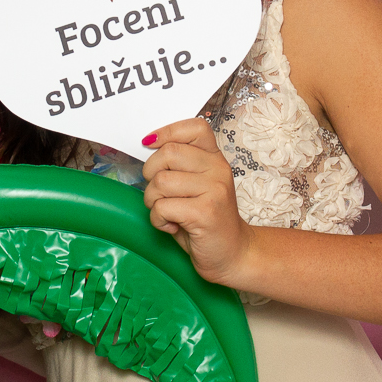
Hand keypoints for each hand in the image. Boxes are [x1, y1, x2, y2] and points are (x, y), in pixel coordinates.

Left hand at [141, 118, 252, 286]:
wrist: (232, 254)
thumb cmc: (205, 220)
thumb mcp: (196, 185)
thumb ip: (179, 165)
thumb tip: (148, 144)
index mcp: (215, 158)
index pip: (194, 127)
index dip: (166, 132)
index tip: (151, 145)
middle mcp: (218, 170)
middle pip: (168, 153)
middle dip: (150, 174)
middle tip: (160, 193)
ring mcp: (214, 190)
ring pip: (160, 182)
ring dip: (152, 201)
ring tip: (167, 212)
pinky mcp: (205, 213)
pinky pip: (162, 207)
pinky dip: (158, 220)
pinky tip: (172, 226)